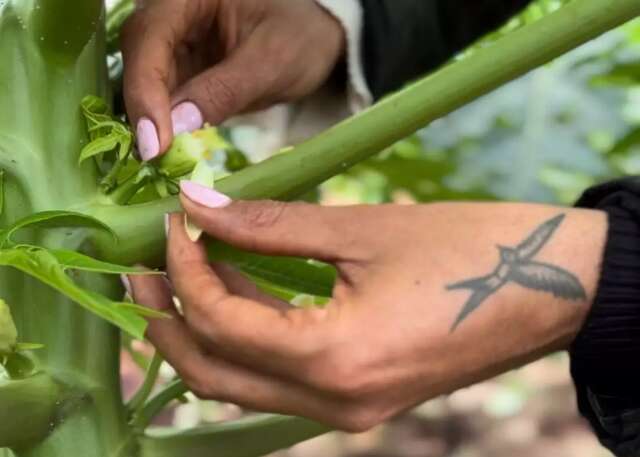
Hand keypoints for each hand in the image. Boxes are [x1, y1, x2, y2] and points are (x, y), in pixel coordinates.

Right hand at [121, 0, 344, 159]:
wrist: (315, 36)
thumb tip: (177, 126)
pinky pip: (162, 97)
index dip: (146, 91)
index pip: (150, 38)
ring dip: (149, 121)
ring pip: (143, 81)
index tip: (155, 142)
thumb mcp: (271, 62)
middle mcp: (172, 14)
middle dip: (143, 109)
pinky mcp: (181, 68)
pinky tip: (169, 150)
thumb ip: (224, 91)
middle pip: (138, 59)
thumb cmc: (300, 36)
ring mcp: (174, 42)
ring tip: (160, 161)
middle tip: (155, 158)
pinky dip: (164, 124)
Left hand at [128, 186, 606, 431]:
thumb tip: (202, 205)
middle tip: (143, 263)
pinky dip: (247, 341)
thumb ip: (270, 223)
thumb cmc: (467, 248)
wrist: (547, 286)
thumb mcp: (361, 228)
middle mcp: (334, 403)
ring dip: (203, 331)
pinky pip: (279, 381)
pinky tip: (238, 294)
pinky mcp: (360, 399)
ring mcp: (347, 410)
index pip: (219, 321)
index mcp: (334, 360)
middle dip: (167, 317)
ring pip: (242, 383)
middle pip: (214, 372)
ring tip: (181, 272)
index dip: (184, 267)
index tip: (173, 220)